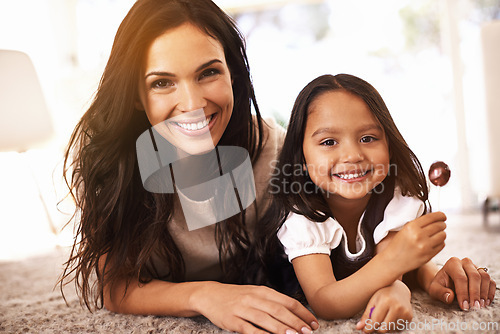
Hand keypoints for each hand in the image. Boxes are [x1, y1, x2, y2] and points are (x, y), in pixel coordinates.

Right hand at [193, 282, 318, 333]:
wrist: (210, 295)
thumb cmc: (237, 296)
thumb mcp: (255, 293)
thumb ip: (272, 302)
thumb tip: (295, 313)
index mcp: (262, 291)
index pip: (287, 301)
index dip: (302, 312)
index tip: (313, 323)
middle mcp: (254, 298)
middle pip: (279, 310)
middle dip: (296, 322)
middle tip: (308, 332)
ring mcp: (243, 309)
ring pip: (266, 320)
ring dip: (282, 329)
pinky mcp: (232, 320)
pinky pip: (249, 329)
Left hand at [356, 281, 411, 332]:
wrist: (399, 289)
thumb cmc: (383, 294)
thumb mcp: (373, 300)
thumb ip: (366, 315)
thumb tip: (359, 328)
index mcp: (386, 301)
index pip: (376, 320)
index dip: (369, 328)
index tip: (365, 331)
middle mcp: (397, 307)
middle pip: (384, 328)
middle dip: (377, 328)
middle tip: (374, 324)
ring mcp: (405, 312)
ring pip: (391, 329)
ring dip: (385, 326)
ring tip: (384, 316)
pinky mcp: (409, 316)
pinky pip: (398, 327)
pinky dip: (392, 324)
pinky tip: (391, 316)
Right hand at [382, 212, 446, 274]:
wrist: (393, 261)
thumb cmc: (398, 245)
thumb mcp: (404, 230)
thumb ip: (418, 224)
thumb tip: (434, 218)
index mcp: (411, 227)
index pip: (431, 217)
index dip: (440, 215)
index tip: (442, 216)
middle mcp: (418, 236)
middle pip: (439, 226)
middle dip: (441, 224)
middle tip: (441, 225)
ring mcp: (424, 246)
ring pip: (443, 235)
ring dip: (441, 233)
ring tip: (437, 234)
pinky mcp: (429, 255)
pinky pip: (442, 245)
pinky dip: (440, 242)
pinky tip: (434, 242)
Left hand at [428, 257, 495, 310]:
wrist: (446, 283)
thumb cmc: (440, 286)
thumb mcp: (434, 289)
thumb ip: (440, 293)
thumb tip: (449, 296)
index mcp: (452, 263)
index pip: (460, 277)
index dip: (463, 293)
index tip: (464, 306)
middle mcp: (465, 262)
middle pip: (474, 276)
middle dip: (475, 293)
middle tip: (474, 307)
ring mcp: (476, 267)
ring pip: (485, 277)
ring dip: (484, 293)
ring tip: (480, 306)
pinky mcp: (483, 274)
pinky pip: (491, 282)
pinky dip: (490, 292)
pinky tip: (486, 302)